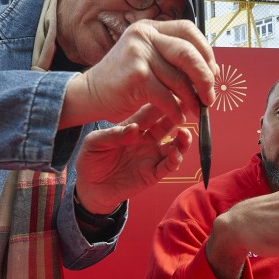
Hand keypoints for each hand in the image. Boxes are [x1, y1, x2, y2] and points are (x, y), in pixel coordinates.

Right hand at [60, 20, 217, 128]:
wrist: (91, 94)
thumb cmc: (124, 81)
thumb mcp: (148, 60)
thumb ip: (173, 60)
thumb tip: (211, 70)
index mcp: (150, 28)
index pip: (188, 30)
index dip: (206, 52)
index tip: (212, 72)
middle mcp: (144, 35)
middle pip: (188, 53)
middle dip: (205, 78)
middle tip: (210, 96)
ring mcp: (139, 54)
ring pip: (179, 79)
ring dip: (192, 99)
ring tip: (195, 110)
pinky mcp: (136, 75)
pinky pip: (167, 96)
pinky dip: (176, 110)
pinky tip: (178, 116)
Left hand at [74, 105, 191, 213]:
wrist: (89, 187)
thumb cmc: (90, 160)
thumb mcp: (94, 142)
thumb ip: (113, 134)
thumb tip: (134, 129)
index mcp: (133, 127)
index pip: (151, 111)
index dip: (162, 101)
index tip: (174, 91)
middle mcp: (146, 139)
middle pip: (167, 124)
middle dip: (179, 115)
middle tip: (190, 106)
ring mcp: (151, 156)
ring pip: (174, 145)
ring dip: (182, 139)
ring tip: (184, 133)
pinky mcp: (152, 174)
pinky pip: (167, 166)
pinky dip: (174, 159)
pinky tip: (174, 153)